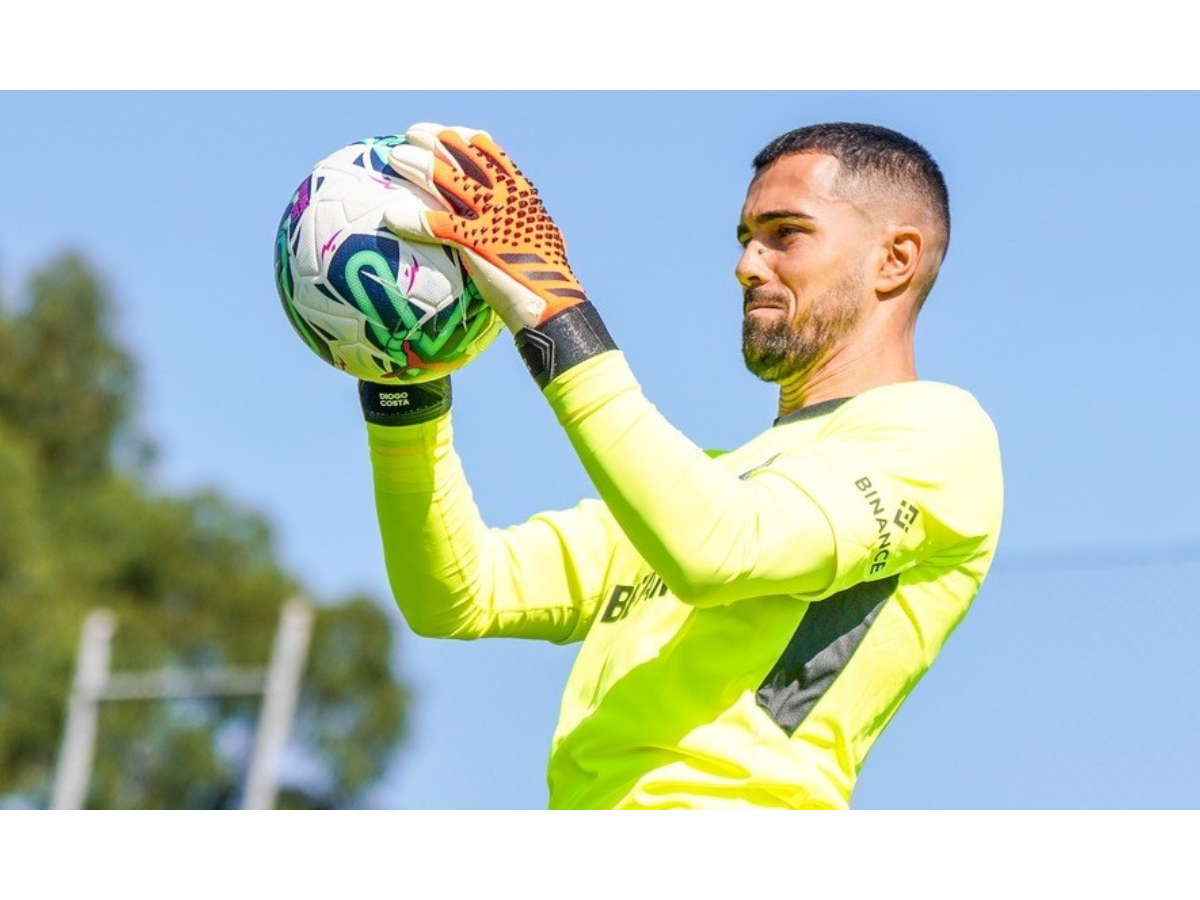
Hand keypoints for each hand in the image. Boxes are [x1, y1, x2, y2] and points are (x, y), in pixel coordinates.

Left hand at [384, 124, 588, 334]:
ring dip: (419, 165)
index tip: (447, 134)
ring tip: (397, 157)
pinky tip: (392, 217)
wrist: (550, 302)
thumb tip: (534, 223)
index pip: (491, 153)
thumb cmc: (546, 277)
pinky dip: (412, 220)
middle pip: (465, 158)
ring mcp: (491, 218)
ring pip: (449, 181)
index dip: (466, 141)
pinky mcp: (475, 241)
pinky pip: (435, 224)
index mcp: (521, 194)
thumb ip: (528, 224)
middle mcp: (506, 198)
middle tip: (415, 133)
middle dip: (437, 141)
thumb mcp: (543, 238)